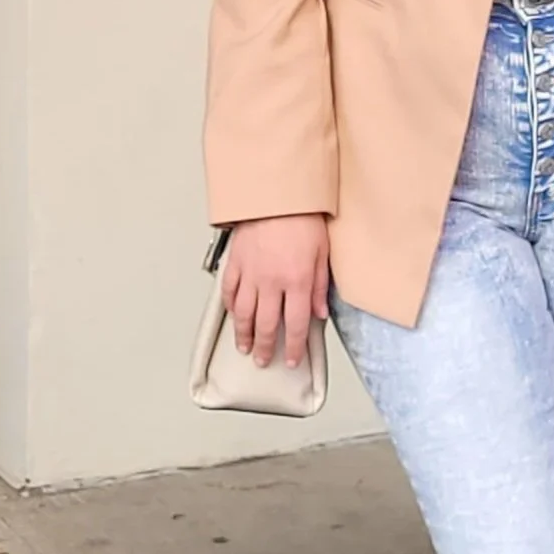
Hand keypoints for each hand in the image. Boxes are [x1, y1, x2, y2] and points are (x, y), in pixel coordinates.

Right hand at [221, 215, 330, 370]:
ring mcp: (250, 274)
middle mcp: (272, 282)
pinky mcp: (235, 263)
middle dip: (266, 348)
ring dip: (244, 335)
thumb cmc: (302, 217)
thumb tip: (319, 313)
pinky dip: (232, 308)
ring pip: (245, 314)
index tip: (293, 359)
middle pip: (267, 325)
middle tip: (264, 361)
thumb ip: (319, 286)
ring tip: (245, 347)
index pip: (296, 325)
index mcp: (297, 281)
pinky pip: (230, 292)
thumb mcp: (322, 252)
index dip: (295, 347)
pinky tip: (234, 316)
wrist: (276, 192)